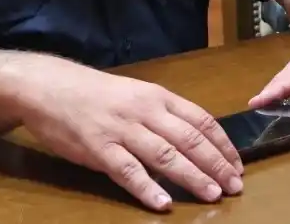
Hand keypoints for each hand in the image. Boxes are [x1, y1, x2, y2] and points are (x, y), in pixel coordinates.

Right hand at [10, 55, 242, 211]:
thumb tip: (194, 142)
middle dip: (216, 164)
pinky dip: (146, 188)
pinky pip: (127, 171)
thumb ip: (164, 116)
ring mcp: (122, 130)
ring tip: (212, 195)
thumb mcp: (138, 95)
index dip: (222, 144)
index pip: (201, 120)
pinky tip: (163, 203)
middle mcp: (146, 111)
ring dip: (192, 177)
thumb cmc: (97, 94)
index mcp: (159, 97)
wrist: (51, 87)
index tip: (238, 165)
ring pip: (165, 155)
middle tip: (235, 186)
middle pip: (189, 139)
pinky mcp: (98, 148)